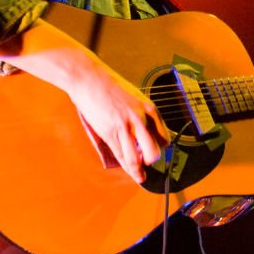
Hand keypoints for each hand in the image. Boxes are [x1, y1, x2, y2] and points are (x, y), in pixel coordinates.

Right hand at [0, 19, 168, 183]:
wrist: (89, 78)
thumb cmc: (109, 86)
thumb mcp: (133, 97)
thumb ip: (139, 114)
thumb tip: (142, 132)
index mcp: (148, 108)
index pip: (164, 137)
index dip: (161, 147)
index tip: (157, 151)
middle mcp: (140, 119)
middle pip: (155, 151)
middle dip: (152, 160)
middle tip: (147, 162)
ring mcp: (124, 126)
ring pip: (137, 158)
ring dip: (139, 169)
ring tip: (140, 175)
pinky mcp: (109, 132)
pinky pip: (120, 155)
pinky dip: (127, 167)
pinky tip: (131, 172)